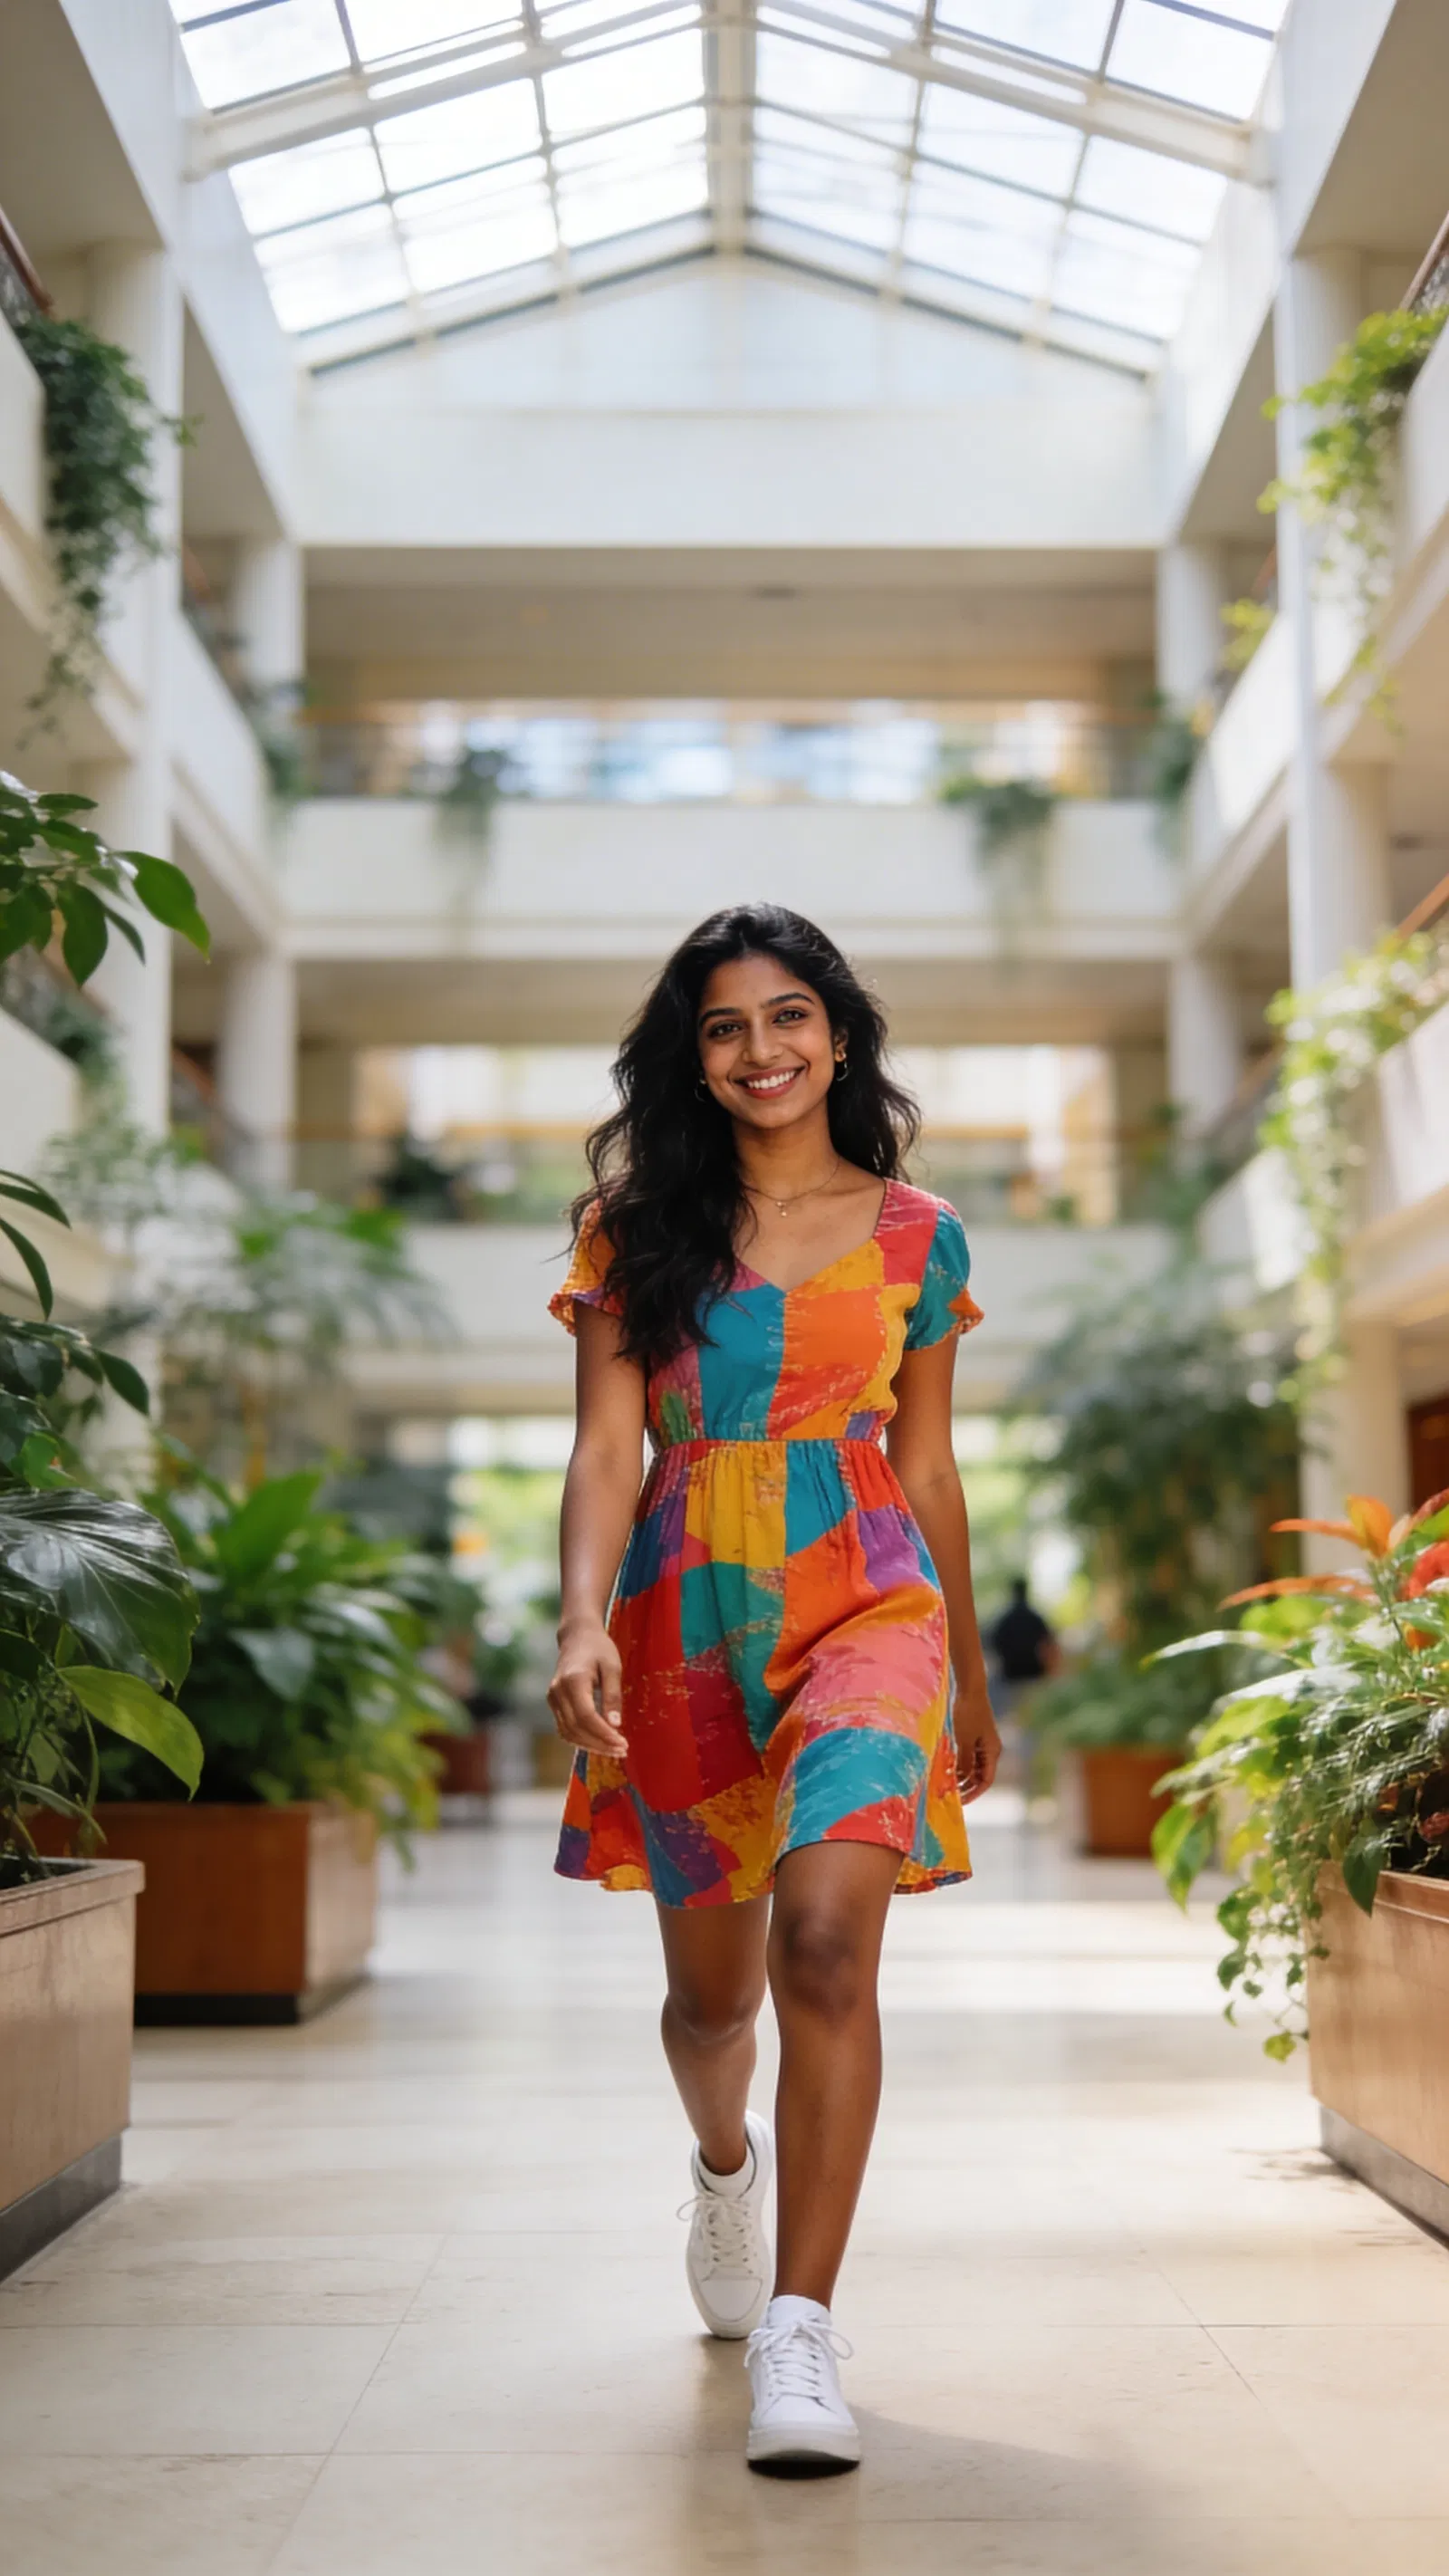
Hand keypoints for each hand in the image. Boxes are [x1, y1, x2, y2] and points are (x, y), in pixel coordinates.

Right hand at [547, 1620, 627, 1760]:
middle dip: (600, 1744)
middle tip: (622, 1750)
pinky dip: (581, 1738)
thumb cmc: (599, 1649)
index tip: (623, 1743)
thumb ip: (613, 1696)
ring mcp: (552, 1698)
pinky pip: (565, 1728)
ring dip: (591, 1745)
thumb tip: (615, 1725)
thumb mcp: (613, 1667)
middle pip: (576, 1728)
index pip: (586, 1717)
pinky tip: (599, 1741)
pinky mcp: (553, 1702)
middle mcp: (558, 1691)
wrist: (577, 1636)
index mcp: (573, 1681)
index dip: (604, 1735)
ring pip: (568, 1732)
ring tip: (613, 1749)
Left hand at [953, 1696, 1000, 1804]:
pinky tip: (947, 1768)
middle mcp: (990, 1750)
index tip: (960, 1801)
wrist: (970, 1689)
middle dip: (966, 1786)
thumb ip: (964, 1762)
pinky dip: (959, 1764)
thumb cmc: (968, 1714)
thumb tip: (960, 1781)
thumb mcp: (963, 1740)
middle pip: (980, 1776)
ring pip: (973, 1767)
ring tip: (946, 1783)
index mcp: (992, 1752)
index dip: (974, 1793)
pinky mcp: (975, 1737)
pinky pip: (969, 1757)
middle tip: (949, 1795)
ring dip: (962, 1776)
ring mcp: (983, 1744)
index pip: (986, 1781)